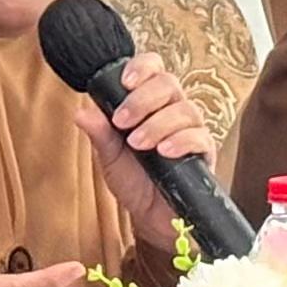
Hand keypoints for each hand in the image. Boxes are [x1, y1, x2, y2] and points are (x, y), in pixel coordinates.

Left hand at [70, 55, 215, 253]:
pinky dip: (181, 140)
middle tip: (122, 122)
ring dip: (158, 124)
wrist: (151, 218)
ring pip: (184, 109)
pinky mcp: (204, 152)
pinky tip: (165, 151)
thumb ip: (100, 134)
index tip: (124, 82)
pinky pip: (201, 136)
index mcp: (150, 103)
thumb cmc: (133, 181)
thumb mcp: (109, 157)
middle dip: (142, 100)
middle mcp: (172, 111)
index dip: (141, 68)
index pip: (153, 69)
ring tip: (139, 144)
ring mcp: (191, 130)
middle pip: (169, 84)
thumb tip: (81, 113)